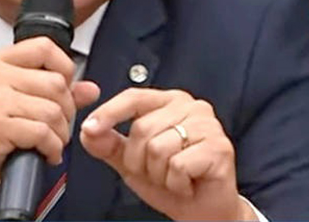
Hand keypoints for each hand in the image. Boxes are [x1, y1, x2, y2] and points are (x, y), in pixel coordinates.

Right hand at [0, 38, 99, 218]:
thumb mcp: (12, 103)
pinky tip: (45, 153)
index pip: (45, 47)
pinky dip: (52, 148)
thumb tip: (90, 89)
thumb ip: (52, 92)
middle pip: (55, 82)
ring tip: (51, 142)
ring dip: (61, 133)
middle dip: (66, 110)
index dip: (65, 68)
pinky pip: (43, 133)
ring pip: (52, 110)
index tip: (65, 89)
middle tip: (58, 126)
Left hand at [80, 88, 256, 220]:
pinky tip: (186, 183)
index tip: (90, 128)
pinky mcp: (219, 148)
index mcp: (169, 102)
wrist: (203, 211)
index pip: (133, 97)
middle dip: (140, 161)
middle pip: (142, 128)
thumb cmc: (172, 181)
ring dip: (158, 174)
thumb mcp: (132, 162)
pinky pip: (178, 166)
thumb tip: (88, 131)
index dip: (109, 113)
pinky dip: (175, 183)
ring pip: (158, 148)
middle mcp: (191, 107)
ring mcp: (208, 125)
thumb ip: (108, 145)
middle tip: (157, 172)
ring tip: (173, 178)